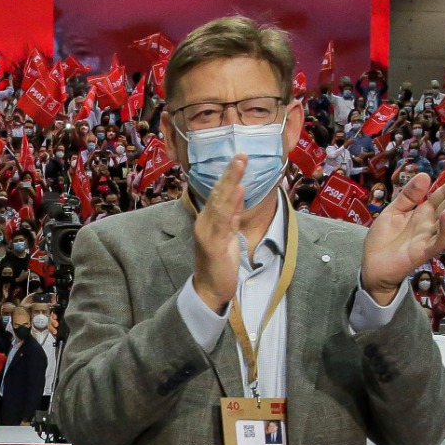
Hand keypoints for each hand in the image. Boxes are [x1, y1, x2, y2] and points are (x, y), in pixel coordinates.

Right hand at [191, 154, 247, 311]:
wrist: (210, 289)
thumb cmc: (219, 263)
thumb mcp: (228, 235)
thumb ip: (233, 215)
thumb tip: (240, 193)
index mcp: (208, 220)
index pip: (219, 194)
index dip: (228, 175)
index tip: (239, 158)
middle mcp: (204, 223)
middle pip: (218, 194)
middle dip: (230, 173)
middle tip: (241, 154)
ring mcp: (206, 234)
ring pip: (220, 204)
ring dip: (231, 183)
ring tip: (240, 165)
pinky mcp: (213, 246)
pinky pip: (223, 223)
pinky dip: (232, 206)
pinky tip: (239, 192)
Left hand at [362, 162, 444, 304]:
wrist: (372, 266)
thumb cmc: (383, 239)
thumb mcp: (393, 211)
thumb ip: (408, 195)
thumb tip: (425, 174)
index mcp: (423, 212)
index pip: (441, 193)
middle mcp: (430, 224)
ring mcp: (429, 238)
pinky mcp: (424, 253)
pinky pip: (438, 241)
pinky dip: (443, 229)